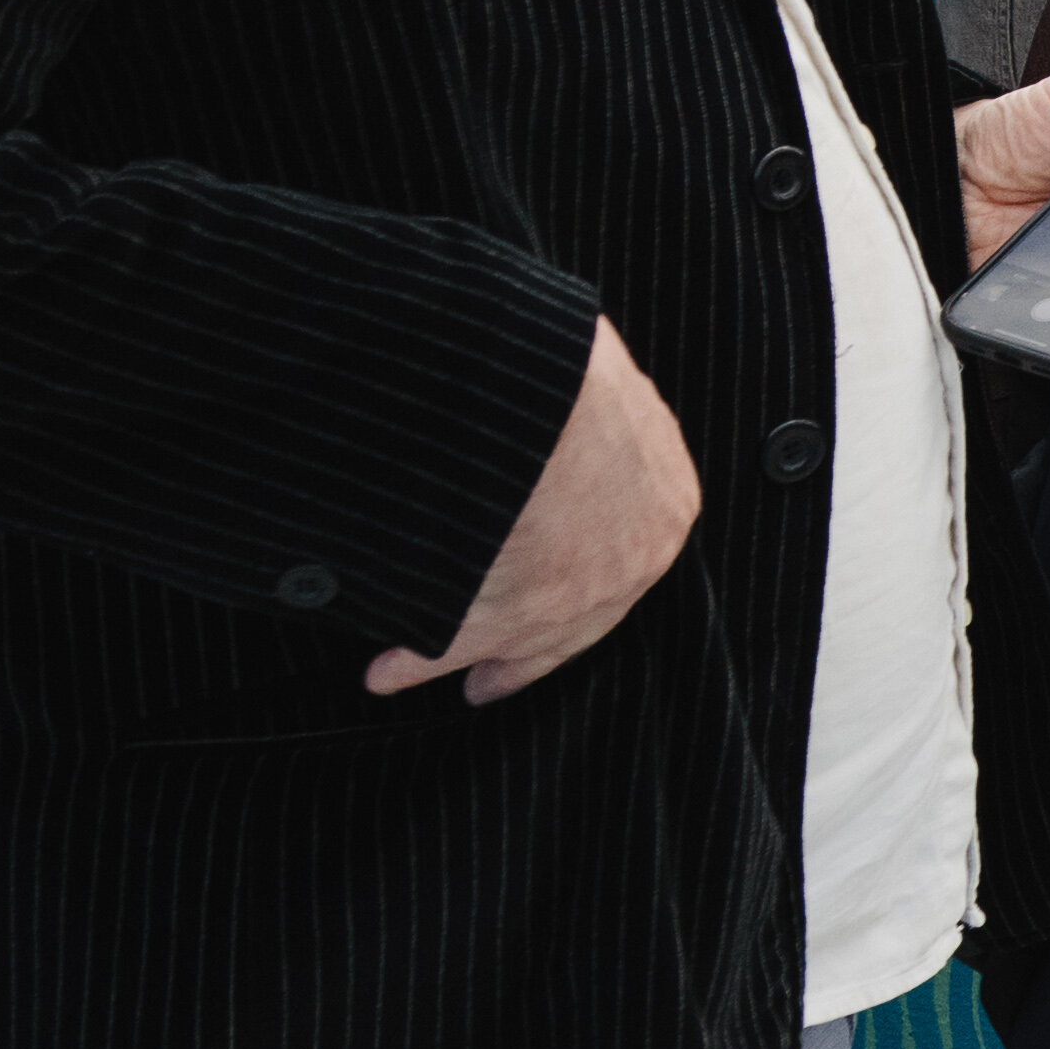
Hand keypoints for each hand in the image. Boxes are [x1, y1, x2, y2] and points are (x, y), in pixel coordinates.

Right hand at [371, 319, 698, 705]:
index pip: (624, 555)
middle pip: (575, 621)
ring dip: (456, 656)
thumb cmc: (566, 373)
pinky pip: (458, 642)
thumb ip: (593, 421)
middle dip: (524, 647)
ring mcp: (576, 592)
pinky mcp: (515, 613)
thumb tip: (562, 407)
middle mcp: (634, 559)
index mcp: (663, 501)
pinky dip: (413, 660)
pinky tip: (386, 672)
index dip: (582, 579)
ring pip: (513, 640)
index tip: (551, 598)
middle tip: (489, 676)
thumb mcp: (605, 394)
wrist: (543, 392)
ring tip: (404, 673)